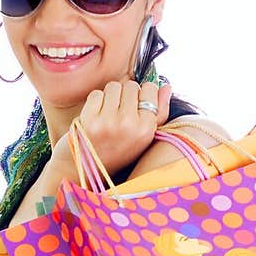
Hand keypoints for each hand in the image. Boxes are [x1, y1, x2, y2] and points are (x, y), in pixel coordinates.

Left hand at [53, 75, 172, 179]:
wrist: (89, 169)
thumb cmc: (120, 150)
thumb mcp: (145, 136)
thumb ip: (160, 111)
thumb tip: (166, 86)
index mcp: (146, 129)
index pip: (150, 89)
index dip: (142, 93)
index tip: (137, 105)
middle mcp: (129, 125)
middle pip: (131, 85)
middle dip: (126, 95)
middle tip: (121, 112)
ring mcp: (108, 121)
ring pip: (113, 87)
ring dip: (111, 96)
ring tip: (109, 114)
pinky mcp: (89, 119)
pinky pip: (96, 94)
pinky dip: (96, 102)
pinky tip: (97, 116)